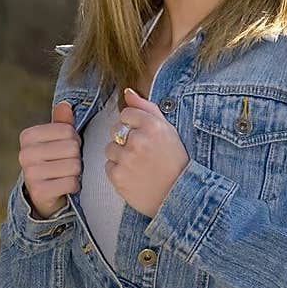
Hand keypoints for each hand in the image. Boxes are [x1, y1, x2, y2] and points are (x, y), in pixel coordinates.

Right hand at [18, 100, 81, 217]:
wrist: (43, 195)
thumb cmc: (53, 162)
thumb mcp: (56, 140)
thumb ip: (62, 123)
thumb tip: (65, 104)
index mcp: (27, 136)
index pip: (67, 130)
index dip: (74, 140)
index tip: (65, 149)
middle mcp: (25, 153)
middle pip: (72, 147)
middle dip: (76, 157)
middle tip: (66, 163)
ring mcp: (30, 173)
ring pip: (74, 166)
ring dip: (76, 172)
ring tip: (65, 175)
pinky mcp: (39, 191)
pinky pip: (71, 183)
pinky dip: (74, 186)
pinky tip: (64, 186)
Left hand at [105, 87, 189, 217]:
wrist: (177, 195)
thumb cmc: (174, 161)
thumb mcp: (168, 130)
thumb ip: (146, 108)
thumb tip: (127, 92)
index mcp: (153, 125)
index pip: (126, 113)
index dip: (134, 125)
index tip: (144, 137)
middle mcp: (138, 140)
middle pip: (115, 129)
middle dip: (125, 139)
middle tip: (141, 153)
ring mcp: (127, 159)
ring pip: (110, 148)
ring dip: (120, 156)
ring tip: (137, 166)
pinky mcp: (118, 176)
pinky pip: (108, 166)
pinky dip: (118, 171)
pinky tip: (133, 176)